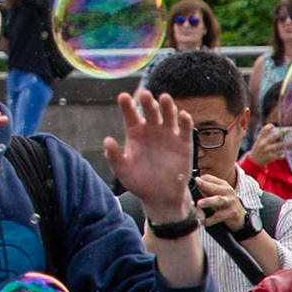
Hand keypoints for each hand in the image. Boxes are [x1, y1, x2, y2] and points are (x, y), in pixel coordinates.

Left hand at [102, 91, 195, 218]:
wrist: (160, 197)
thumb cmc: (138, 182)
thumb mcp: (123, 171)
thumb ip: (114, 156)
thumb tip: (106, 141)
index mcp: (135, 133)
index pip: (130, 115)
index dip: (127, 105)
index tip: (123, 97)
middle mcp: (151, 129)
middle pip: (150, 111)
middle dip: (147, 102)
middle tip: (144, 94)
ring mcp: (168, 135)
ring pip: (168, 115)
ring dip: (167, 106)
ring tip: (164, 98)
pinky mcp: (183, 143)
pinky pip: (185, 129)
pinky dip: (185, 121)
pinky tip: (182, 115)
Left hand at [192, 171, 244, 230]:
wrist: (241, 218)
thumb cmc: (226, 204)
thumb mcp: (219, 193)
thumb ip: (207, 189)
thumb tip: (193, 187)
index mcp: (222, 184)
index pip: (208, 178)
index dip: (200, 181)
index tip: (194, 184)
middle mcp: (227, 191)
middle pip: (213, 187)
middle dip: (204, 186)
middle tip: (195, 186)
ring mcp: (230, 202)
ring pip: (218, 200)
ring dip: (208, 201)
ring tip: (199, 204)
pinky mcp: (232, 213)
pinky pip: (219, 216)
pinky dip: (210, 220)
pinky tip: (203, 221)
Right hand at [246, 124, 283, 167]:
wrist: (253, 161)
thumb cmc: (258, 150)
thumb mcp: (259, 142)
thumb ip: (266, 138)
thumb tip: (278, 134)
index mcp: (260, 139)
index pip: (264, 130)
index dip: (269, 126)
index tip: (273, 126)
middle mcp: (263, 143)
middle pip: (274, 136)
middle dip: (281, 133)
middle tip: (287, 130)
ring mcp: (267, 150)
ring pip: (278, 145)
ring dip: (286, 143)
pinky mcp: (269, 157)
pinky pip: (278, 155)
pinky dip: (282, 155)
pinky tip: (284, 154)